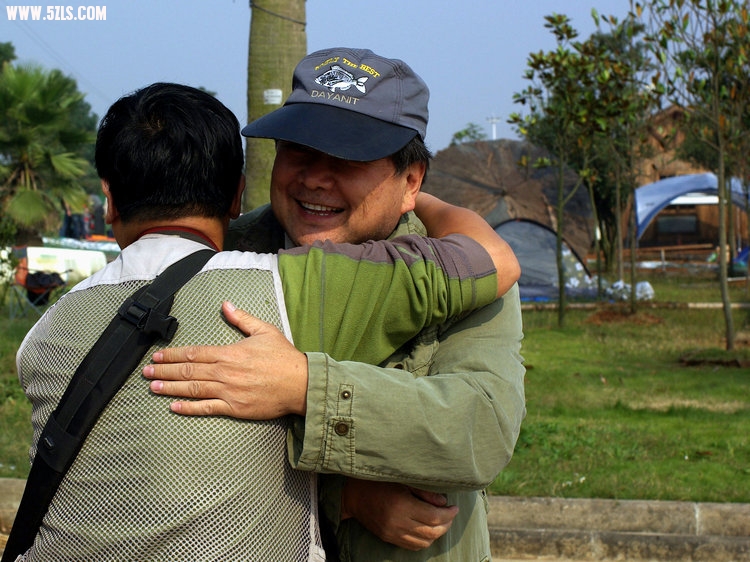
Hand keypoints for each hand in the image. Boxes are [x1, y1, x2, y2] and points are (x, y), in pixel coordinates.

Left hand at [143, 301, 307, 417]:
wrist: (300, 384)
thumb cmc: (284, 358)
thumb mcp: (264, 331)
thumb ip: (242, 319)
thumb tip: (226, 306)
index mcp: (229, 353)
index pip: (194, 353)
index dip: (173, 355)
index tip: (158, 356)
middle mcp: (224, 372)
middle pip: (188, 371)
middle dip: (164, 371)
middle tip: (146, 372)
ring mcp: (228, 392)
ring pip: (192, 389)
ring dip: (170, 388)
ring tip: (153, 387)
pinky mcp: (234, 408)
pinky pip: (207, 408)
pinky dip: (189, 408)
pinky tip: (174, 407)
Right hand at [341, 479, 458, 550]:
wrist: (354, 495)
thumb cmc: (379, 482)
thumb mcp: (403, 480)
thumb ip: (424, 492)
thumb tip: (444, 502)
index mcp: (402, 505)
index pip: (433, 516)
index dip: (448, 514)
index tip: (455, 508)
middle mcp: (397, 522)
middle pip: (432, 532)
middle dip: (446, 524)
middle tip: (450, 514)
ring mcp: (392, 533)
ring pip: (424, 542)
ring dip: (437, 534)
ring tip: (441, 522)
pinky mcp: (389, 539)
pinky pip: (413, 546)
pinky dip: (424, 540)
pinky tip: (428, 530)